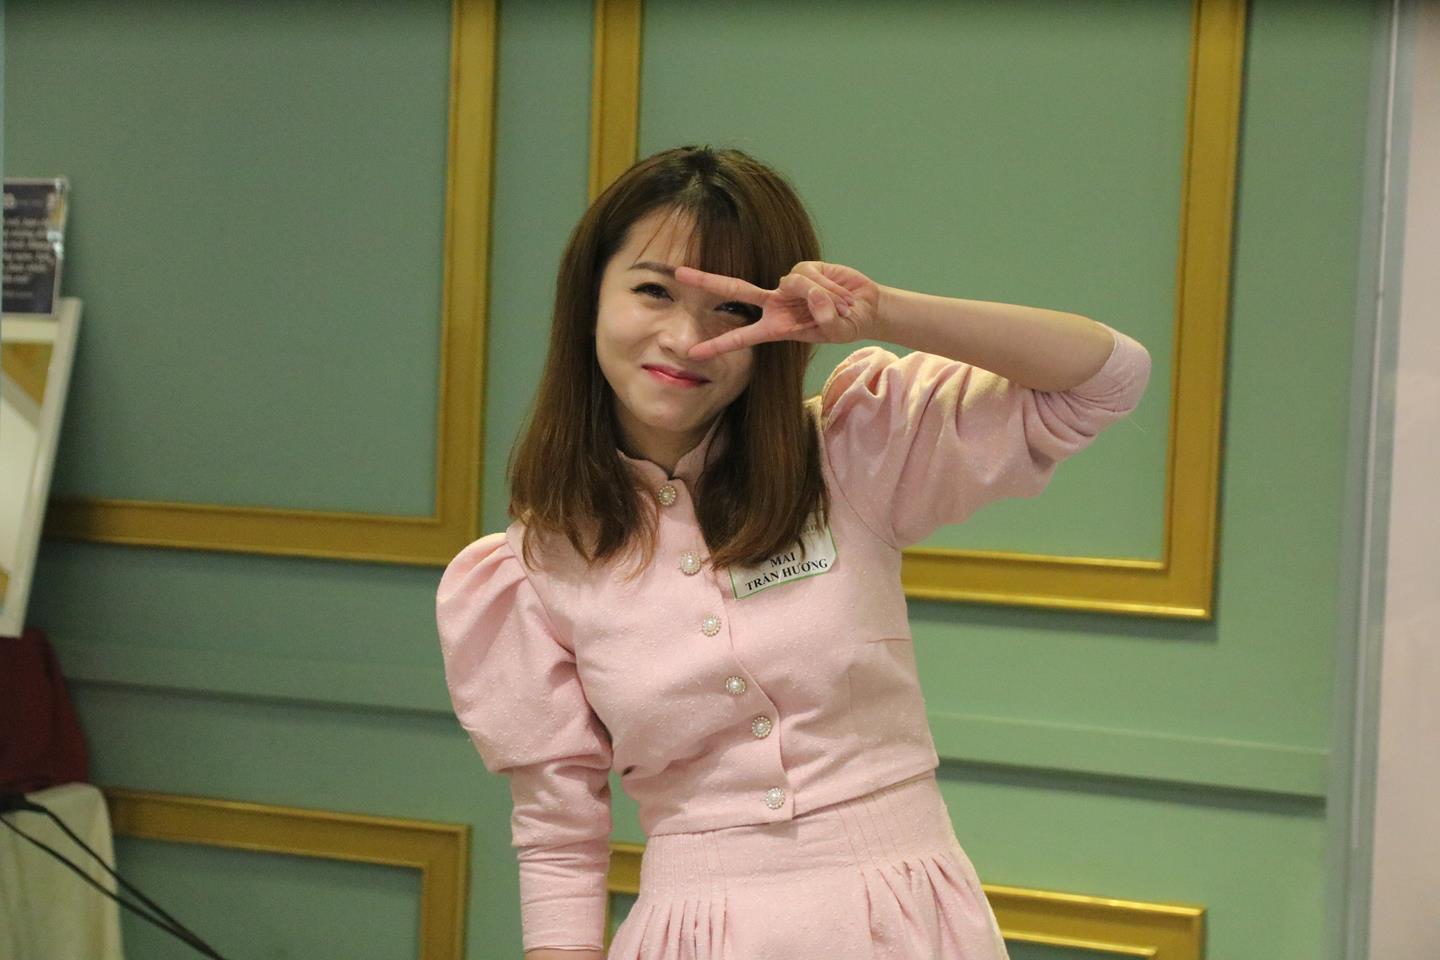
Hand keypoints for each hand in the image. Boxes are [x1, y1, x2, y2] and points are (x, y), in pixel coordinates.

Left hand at [675, 260, 881, 360]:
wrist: (865, 308)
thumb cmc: (846, 325)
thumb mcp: (837, 331)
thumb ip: (825, 318)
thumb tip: (814, 298)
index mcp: (777, 327)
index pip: (741, 335)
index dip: (718, 345)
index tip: (692, 353)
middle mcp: (776, 303)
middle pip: (736, 290)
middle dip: (707, 282)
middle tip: (678, 274)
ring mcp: (788, 284)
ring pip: (795, 284)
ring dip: (823, 298)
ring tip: (843, 308)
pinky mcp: (805, 267)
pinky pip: (811, 275)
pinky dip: (830, 288)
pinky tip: (842, 295)